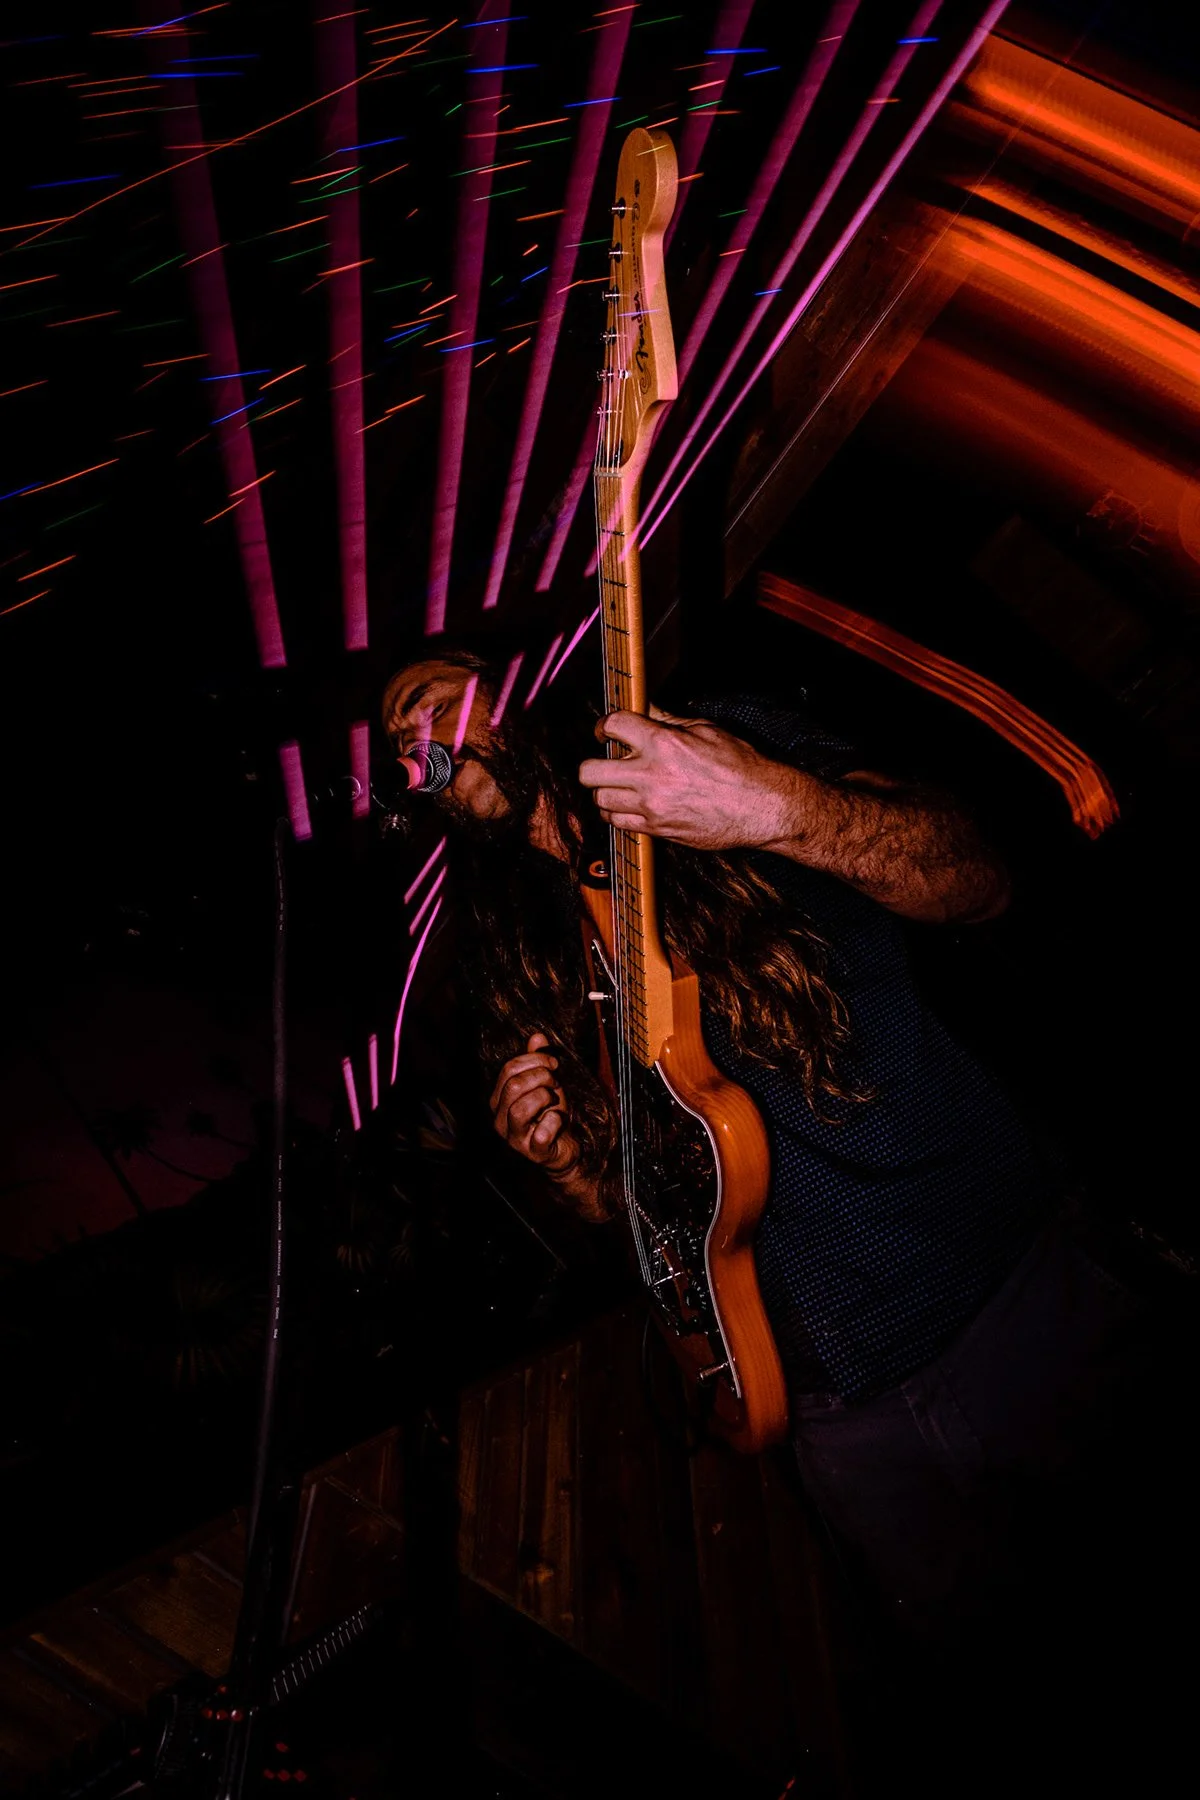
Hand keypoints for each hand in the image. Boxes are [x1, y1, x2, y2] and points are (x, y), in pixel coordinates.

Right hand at [489, 1033, 601, 1216]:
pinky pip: (541, 1133)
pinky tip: (558, 1120)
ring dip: (546, 1097)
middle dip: (542, 1077)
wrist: (563, 1148)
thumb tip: (537, 1036)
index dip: (535, 1060)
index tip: (553, 1064)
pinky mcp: (531, 1152)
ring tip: (554, 1101)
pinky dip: (555, 1122)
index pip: (508, 1069)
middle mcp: (500, 1118)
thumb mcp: (547, 1083)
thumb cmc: (551, 1114)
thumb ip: (539, 1061)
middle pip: (513, 1086)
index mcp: (499, 1099)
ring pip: (521, 1108)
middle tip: (555, 1081)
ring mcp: (513, 1137)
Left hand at [577, 704, 799, 851]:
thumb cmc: (740, 766)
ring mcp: (651, 806)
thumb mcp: (705, 730)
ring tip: (620, 785)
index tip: (606, 730)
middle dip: (593, 763)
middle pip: (589, 771)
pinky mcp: (657, 829)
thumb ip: (668, 719)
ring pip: (600, 799)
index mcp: (663, 743)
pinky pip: (618, 823)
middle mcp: (650, 775)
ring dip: (605, 790)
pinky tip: (630, 805)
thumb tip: (644, 707)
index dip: (604, 725)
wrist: (761, 806)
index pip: (613, 725)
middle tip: (605, 761)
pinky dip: (618, 813)